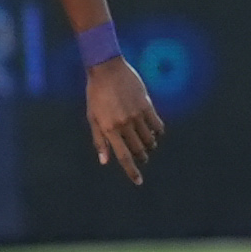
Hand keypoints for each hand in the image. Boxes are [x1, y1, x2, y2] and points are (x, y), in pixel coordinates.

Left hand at [85, 51, 165, 178]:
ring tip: (147, 144)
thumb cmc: (96, 95)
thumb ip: (99, 140)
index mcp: (109, 129)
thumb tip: (105, 162)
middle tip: (141, 157)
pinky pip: (157, 125)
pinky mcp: (146, 105)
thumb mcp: (93, 118)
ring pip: (149, 139)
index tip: (139, 182)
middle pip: (138, 150)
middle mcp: (124, 124)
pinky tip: (154, 132)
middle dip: (141, 157)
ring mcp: (136, 115)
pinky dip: (157, 132)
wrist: (107, 69)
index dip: (132, 172)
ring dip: (149, 145)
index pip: (123, 157)